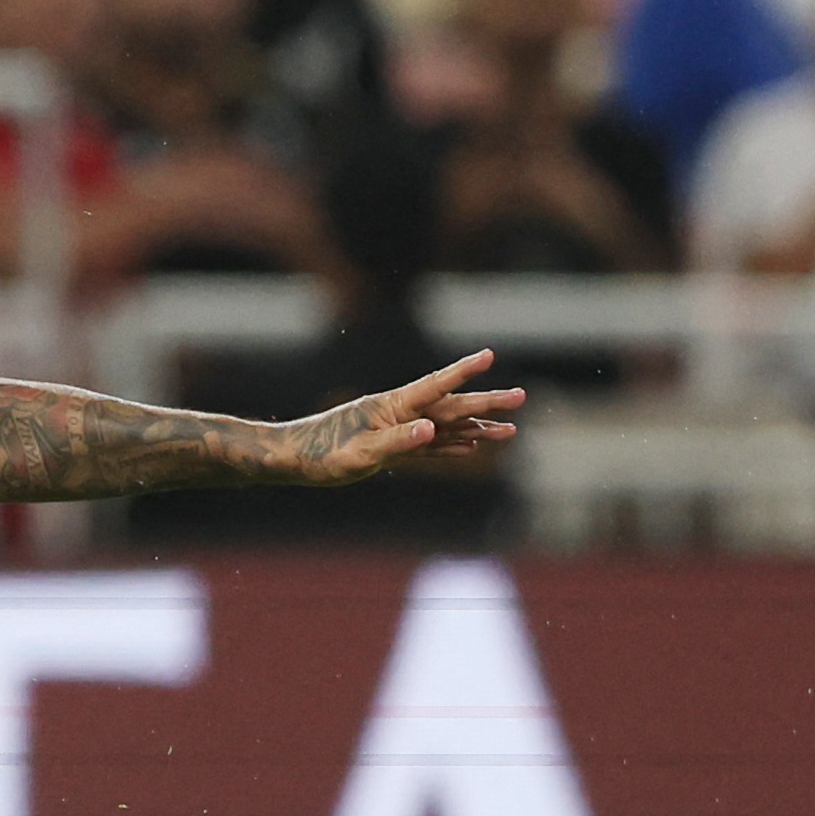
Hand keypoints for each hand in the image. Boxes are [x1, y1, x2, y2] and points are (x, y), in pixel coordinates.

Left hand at [272, 351, 518, 484]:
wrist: (292, 461)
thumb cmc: (321, 454)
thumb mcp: (360, 453)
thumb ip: (397, 441)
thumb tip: (432, 431)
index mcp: (393, 407)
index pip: (436, 386)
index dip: (463, 371)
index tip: (490, 355)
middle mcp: (399, 414)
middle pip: (451, 406)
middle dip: (487, 402)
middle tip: (522, 396)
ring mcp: (397, 430)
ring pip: (446, 428)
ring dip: (478, 428)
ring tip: (511, 429)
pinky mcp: (390, 448)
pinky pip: (430, 446)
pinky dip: (453, 446)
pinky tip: (472, 446)